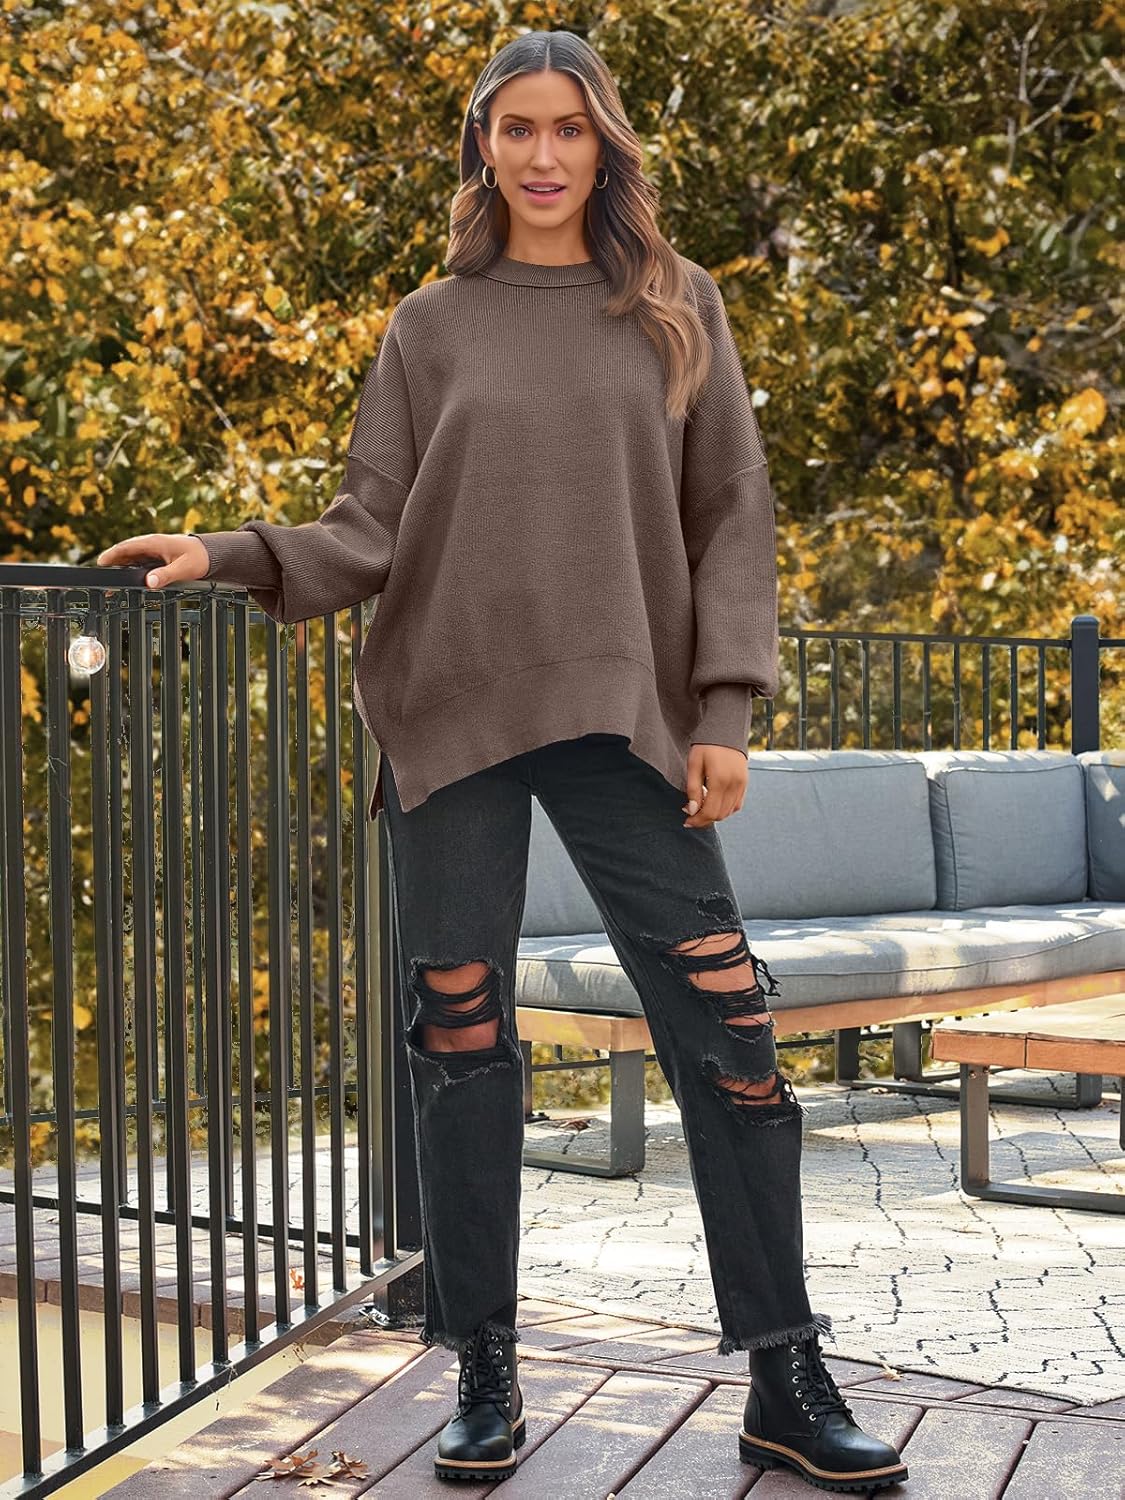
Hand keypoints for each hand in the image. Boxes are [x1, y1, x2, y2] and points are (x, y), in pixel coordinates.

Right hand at [96, 534, 210, 589]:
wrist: (211, 554)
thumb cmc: (199, 558)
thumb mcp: (183, 569)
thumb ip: (166, 575)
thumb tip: (149, 582)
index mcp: (154, 543)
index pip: (126, 547)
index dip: (111, 555)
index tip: (100, 563)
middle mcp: (151, 544)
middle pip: (125, 553)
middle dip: (112, 563)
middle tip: (101, 578)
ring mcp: (153, 550)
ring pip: (131, 558)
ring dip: (121, 568)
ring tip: (111, 584)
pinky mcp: (157, 557)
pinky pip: (140, 562)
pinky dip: (132, 569)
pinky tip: (128, 579)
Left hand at [682, 743, 746, 826]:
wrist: (726, 731)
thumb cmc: (706, 746)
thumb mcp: (694, 765)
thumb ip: (693, 789)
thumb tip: (691, 811)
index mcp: (720, 781)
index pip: (709, 812)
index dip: (697, 820)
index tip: (686, 821)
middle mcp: (734, 785)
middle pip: (719, 815)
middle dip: (704, 820)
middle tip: (690, 815)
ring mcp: (742, 785)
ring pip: (729, 812)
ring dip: (714, 815)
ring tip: (700, 808)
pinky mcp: (745, 783)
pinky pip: (736, 805)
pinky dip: (725, 809)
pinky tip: (714, 803)